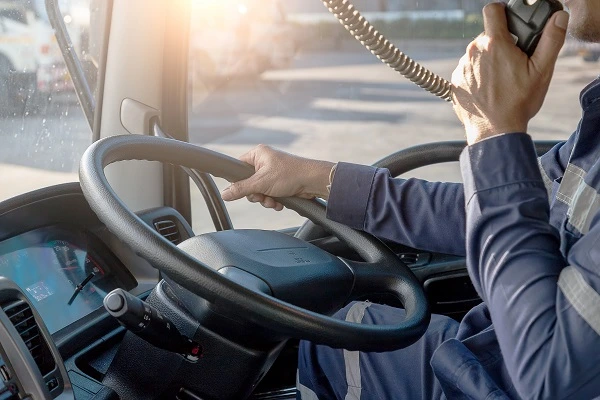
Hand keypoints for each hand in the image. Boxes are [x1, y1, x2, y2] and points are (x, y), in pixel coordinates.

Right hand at [220, 144, 334, 210]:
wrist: (313, 182)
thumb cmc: (290, 174)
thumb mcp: (261, 183)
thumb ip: (241, 189)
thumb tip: (225, 194)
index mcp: (257, 154)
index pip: (238, 167)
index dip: (239, 181)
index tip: (244, 190)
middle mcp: (264, 161)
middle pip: (248, 183)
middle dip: (256, 194)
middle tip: (262, 196)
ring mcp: (272, 173)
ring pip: (259, 191)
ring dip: (265, 199)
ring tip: (273, 200)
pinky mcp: (280, 183)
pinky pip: (269, 194)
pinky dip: (273, 200)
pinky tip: (279, 202)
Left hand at [451, 3, 568, 144]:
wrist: (494, 131)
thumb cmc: (518, 103)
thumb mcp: (541, 71)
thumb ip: (551, 40)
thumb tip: (558, 19)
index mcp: (494, 44)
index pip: (492, 10)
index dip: (502, 12)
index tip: (509, 22)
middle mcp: (473, 52)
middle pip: (486, 36)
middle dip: (500, 43)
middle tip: (513, 61)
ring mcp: (461, 68)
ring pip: (476, 54)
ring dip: (487, 61)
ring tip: (501, 79)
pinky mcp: (455, 82)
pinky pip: (467, 71)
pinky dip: (477, 76)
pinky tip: (488, 89)